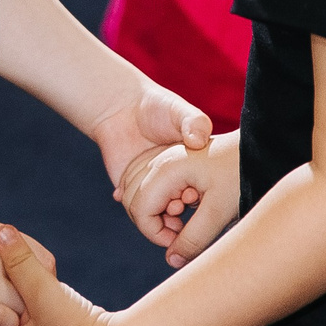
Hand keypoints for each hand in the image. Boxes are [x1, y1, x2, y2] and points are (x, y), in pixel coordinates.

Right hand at [0, 213, 44, 325]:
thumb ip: (4, 250)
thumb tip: (25, 271)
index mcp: (2, 237)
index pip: (45, 263)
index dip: (40, 284)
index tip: (25, 294)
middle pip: (37, 291)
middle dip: (30, 307)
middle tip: (14, 318)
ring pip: (22, 311)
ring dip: (13, 322)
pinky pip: (2, 322)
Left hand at [92, 79, 211, 246]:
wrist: (121, 108)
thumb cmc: (157, 107)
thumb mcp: (179, 110)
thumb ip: (194, 122)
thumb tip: (197, 140)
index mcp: (192, 171)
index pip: (204, 197)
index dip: (198, 200)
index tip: (192, 195)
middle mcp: (175, 183)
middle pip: (180, 210)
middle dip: (176, 214)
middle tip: (175, 206)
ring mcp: (153, 189)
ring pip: (157, 217)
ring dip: (155, 219)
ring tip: (151, 205)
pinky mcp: (131, 190)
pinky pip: (133, 210)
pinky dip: (131, 209)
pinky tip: (124, 194)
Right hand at [124, 131, 245, 268]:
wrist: (259, 149)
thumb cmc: (241, 173)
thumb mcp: (220, 211)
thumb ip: (193, 239)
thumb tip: (171, 261)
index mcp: (167, 169)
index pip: (139, 210)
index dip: (156, 233)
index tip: (181, 240)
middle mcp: (159, 160)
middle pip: (133, 201)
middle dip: (154, 223)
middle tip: (185, 223)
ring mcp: (163, 158)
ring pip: (138, 192)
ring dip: (157, 210)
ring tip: (188, 207)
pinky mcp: (170, 162)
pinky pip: (148, 184)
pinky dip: (159, 199)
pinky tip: (182, 201)